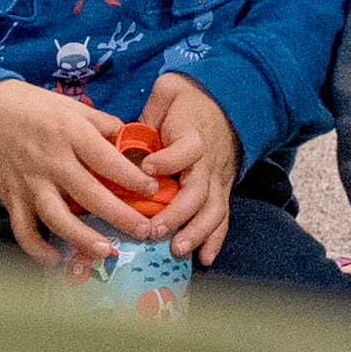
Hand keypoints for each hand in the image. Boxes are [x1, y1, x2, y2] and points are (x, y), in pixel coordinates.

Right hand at [0, 80, 156, 265]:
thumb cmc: (30, 105)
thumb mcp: (70, 106)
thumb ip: (101, 124)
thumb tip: (133, 141)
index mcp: (69, 132)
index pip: (106, 159)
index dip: (132, 177)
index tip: (152, 190)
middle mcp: (50, 159)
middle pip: (89, 194)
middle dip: (120, 215)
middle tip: (143, 230)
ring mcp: (29, 181)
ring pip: (57, 217)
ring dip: (82, 237)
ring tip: (105, 252)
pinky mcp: (10, 196)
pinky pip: (23, 229)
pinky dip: (37, 248)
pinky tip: (56, 259)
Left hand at [133, 73, 239, 264]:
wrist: (225, 102)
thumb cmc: (188, 99)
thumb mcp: (168, 91)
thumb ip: (150, 112)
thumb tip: (125, 138)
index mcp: (194, 134)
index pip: (186, 149)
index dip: (168, 160)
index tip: (148, 168)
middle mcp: (209, 161)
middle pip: (199, 190)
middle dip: (177, 213)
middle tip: (154, 230)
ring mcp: (217, 179)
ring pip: (212, 209)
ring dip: (196, 232)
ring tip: (176, 250)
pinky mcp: (221, 191)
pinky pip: (222, 218)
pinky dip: (215, 240)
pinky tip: (204, 260)